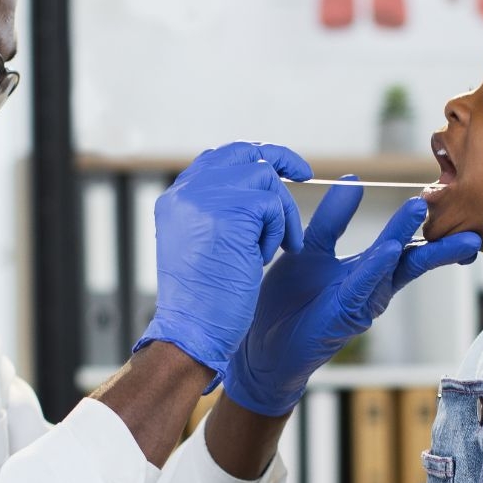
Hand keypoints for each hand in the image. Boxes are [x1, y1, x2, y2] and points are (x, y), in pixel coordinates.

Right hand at [135, 142, 311, 383]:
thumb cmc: (201, 300)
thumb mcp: (198, 243)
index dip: (253, 158)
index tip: (280, 171)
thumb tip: (252, 183)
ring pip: (266, 178)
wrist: (193, 329)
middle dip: (281, 159)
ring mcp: (208, 195)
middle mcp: (188, 189)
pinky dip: (277, 232)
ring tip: (269, 249)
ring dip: (279, 214)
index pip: (219, 158)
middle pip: (244, 153)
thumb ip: (216, 210)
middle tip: (305, 174)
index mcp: (176, 197)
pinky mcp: (233, 209)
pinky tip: (260, 258)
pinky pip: (273, 205)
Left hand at [222, 181, 482, 415]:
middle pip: (411, 258)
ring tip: (418, 211)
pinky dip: (377, 268)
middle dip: (437, 241)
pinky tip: (389, 249)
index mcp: (367, 270)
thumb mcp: (311, 247)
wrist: (263, 344)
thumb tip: (353, 179)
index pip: (402, 243)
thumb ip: (333, 218)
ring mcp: (360, 302)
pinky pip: (364, 287)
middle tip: (463, 221)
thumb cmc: (289, 301)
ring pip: (390, 267)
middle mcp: (371, 286)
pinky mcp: (343, 315)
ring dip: (406, 239)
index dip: (421, 225)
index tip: (441, 203)